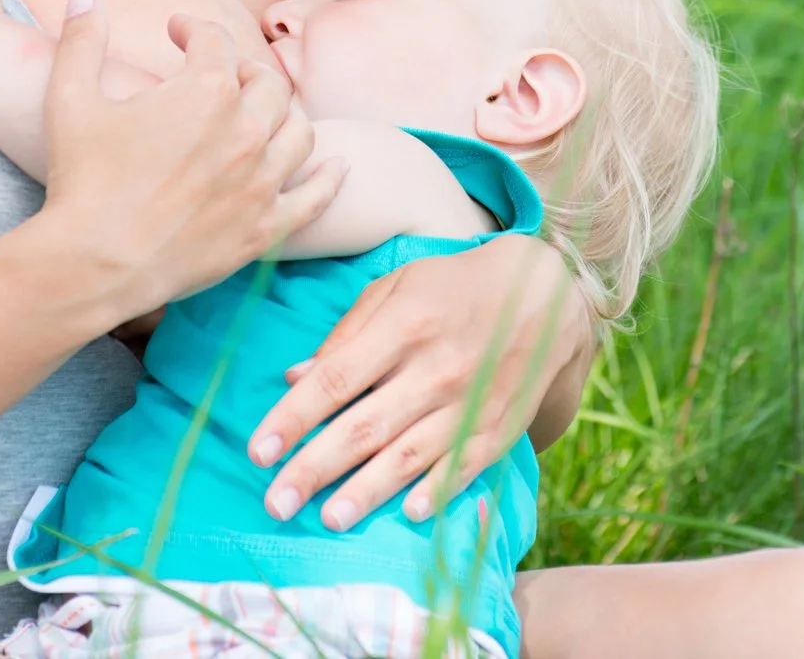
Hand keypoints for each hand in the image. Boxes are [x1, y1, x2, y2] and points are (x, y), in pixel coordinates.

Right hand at [36, 0, 345, 319]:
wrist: (95, 262)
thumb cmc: (81, 179)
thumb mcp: (70, 98)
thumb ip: (82, 38)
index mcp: (206, 91)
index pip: (214, 40)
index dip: (192, 27)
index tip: (177, 31)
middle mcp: (246, 130)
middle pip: (267, 83)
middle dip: (244, 69)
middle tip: (221, 74)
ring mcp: (261, 180)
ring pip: (299, 132)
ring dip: (285, 114)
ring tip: (267, 113)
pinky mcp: (265, 227)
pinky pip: (315, 196)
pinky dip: (330, 178)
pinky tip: (339, 165)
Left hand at [247, 232, 589, 530]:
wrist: (545, 290)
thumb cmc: (454, 285)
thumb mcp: (398, 286)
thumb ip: (346, 333)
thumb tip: (294, 378)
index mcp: (402, 326)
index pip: (335, 380)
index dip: (293, 418)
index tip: (258, 451)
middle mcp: (434, 368)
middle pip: (364, 427)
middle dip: (315, 468)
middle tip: (276, 504)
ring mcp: (469, 401)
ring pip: (409, 455)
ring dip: (366, 491)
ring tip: (328, 519)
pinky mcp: (498, 426)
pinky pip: (464, 464)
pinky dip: (438, 490)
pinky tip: (409, 513)